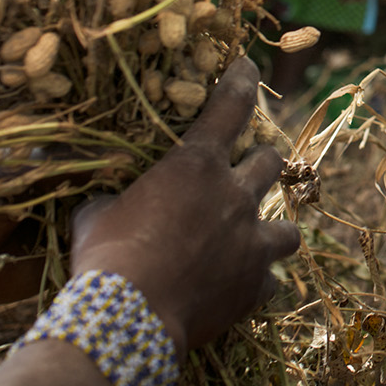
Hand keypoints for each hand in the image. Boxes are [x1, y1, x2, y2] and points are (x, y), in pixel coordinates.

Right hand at [69, 59, 299, 354]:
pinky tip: (242, 287)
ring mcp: (252, 241)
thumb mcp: (97, 214)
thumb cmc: (105, 257)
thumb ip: (115, 198)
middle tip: (247, 173)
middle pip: (270, 162)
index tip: (249, 66)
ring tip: (259, 237)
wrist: (129, 319)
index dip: (243, 81)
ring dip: (275, 228)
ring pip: (288, 226)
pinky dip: (258, 281)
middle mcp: (235, 196)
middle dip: (260, 163)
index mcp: (195, 166)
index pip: (230, 105)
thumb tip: (105, 198)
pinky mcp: (257, 284)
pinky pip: (271, 279)